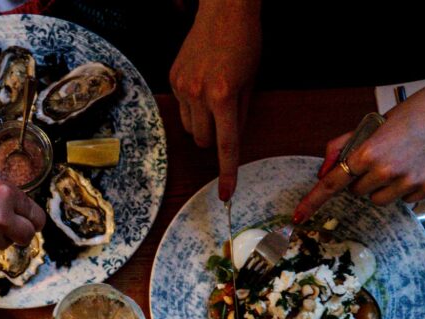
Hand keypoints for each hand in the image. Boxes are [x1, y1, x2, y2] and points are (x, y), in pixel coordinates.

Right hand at [169, 0, 260, 199]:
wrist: (224, 10)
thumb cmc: (245, 43)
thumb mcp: (251, 81)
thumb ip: (241, 114)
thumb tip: (231, 141)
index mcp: (224, 96)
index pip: (226, 145)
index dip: (227, 172)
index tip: (225, 194)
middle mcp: (199, 93)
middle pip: (204, 141)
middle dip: (214, 139)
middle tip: (225, 120)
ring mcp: (182, 86)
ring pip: (191, 128)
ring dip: (202, 124)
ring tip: (213, 97)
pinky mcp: (172, 80)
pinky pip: (182, 108)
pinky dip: (193, 105)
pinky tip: (201, 83)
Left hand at [293, 80, 424, 222]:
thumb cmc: (420, 110)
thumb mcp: (375, 123)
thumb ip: (344, 146)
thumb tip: (324, 169)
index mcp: (369, 152)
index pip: (332, 183)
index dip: (312, 201)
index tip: (299, 215)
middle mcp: (387, 171)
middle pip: (357, 192)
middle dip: (362, 179)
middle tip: (381, 157)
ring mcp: (409, 183)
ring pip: (378, 200)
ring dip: (382, 187)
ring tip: (401, 162)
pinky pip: (404, 200)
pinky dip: (406, 188)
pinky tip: (418, 166)